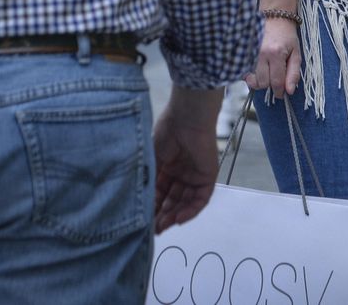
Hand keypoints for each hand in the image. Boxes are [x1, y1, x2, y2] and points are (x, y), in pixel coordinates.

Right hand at [152, 98, 220, 232]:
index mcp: (167, 166)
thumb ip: (148, 181)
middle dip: (163, 215)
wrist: (186, 118)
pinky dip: (190, 210)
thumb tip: (138, 202)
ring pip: (186, 202)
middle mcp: (181, 172)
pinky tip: (178, 219)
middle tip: (153, 229)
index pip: (160, 192)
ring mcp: (195, 174)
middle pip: (173, 200)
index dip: (153, 206)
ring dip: (175, 215)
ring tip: (162, 226)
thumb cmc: (167, 131)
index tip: (143, 220)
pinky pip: (201, 199)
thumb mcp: (151, 160)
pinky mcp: (208, 176)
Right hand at [244, 16, 301, 95]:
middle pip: (263, 83)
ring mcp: (250, 53)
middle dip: (270, 86)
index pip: (276, 82)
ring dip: (259, 82)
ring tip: (266, 76)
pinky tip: (257, 72)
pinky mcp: (243, 53)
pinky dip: (250, 76)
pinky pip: (244, 73)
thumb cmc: (287, 37)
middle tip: (275, 82)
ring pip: (252, 80)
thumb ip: (294, 73)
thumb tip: (290, 91)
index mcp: (276, 54)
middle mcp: (261, 54)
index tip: (282, 94)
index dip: (280, 92)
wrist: (274, 18)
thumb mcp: (296, 53)